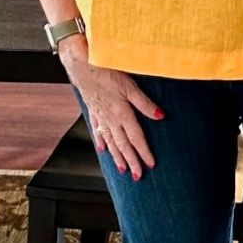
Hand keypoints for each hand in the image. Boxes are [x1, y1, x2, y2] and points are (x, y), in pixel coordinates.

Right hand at [59, 37, 162, 180]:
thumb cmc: (107, 72)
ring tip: (123, 170)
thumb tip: (161, 116)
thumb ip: (145, 103)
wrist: (82, 65)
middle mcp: (110, 119)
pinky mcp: (93, 110)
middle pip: (123, 145)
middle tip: (138, 176)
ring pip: (111, 142)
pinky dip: (102, 141)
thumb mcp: (131, 86)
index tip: (151, 165)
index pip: (136, 138)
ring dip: (117, 157)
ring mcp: (100, 116)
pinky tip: (103, 150)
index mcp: (122, 113)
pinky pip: (98, 130)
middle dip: (131, 161)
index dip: (144, 152)